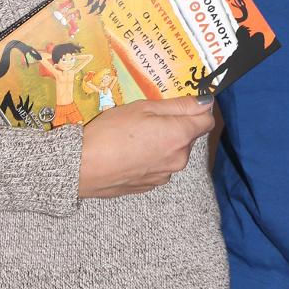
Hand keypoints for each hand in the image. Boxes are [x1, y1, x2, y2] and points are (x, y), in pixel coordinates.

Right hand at [78, 96, 213, 198]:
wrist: (82, 166)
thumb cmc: (111, 131)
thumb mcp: (144, 107)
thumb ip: (179, 105)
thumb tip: (206, 102)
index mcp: (180, 136)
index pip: (207, 121)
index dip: (198, 109)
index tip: (184, 103)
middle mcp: (178, 159)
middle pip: (188, 137)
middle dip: (175, 125)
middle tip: (147, 118)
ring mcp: (164, 175)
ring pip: (172, 152)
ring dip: (162, 142)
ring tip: (134, 136)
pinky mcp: (150, 186)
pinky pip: (159, 166)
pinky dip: (151, 157)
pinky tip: (129, 152)